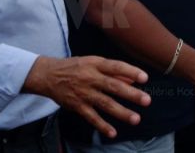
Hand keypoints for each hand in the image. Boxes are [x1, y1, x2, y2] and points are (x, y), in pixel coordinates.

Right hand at [23, 55, 149, 138]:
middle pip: (113, 86)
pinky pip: (91, 117)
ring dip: (121, 112)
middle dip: (131, 94)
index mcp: (96, 64)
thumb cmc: (76, 67)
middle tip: (146, 100)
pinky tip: (112, 133)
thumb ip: (113, 71)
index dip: (131, 71)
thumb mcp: (93, 62)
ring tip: (136, 119)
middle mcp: (90, 78)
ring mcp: (84, 93)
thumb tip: (133, 80)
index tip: (145, 78)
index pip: (116, 67)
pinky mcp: (77, 106)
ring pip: (105, 103)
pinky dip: (102, 125)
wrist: (48, 75)